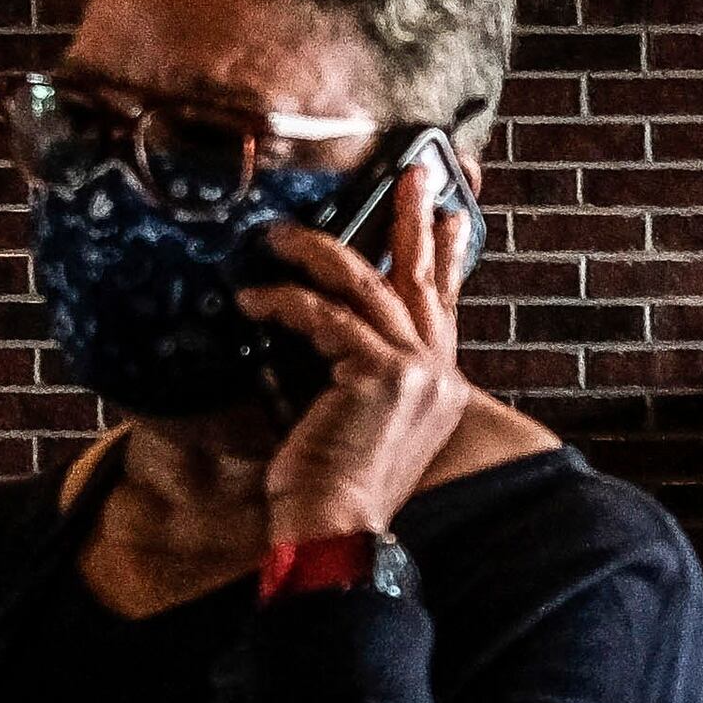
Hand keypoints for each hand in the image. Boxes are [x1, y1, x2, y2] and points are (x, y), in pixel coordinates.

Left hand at [244, 152, 481, 543]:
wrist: (339, 531)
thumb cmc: (335, 487)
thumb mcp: (357, 421)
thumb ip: (361, 375)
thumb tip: (325, 328)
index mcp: (440, 386)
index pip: (445, 305)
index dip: (448, 256)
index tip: (451, 215)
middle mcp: (439, 373)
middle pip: (424, 276)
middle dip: (414, 218)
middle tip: (413, 171)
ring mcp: (417, 370)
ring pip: (368, 284)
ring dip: (319, 251)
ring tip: (280, 234)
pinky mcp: (383, 372)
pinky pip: (326, 316)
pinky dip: (284, 302)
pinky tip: (252, 298)